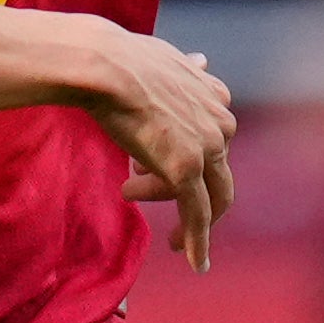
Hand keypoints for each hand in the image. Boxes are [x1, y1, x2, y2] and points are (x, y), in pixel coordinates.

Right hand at [81, 26, 236, 269]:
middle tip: (137, 188)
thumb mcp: (164, 60)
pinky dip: (198, 241)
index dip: (182, 155)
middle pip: (209, 169)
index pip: (210, 139)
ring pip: (201, 193)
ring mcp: (207, 149)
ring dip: (164, 200)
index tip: (152, 165)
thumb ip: (186, 71)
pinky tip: (195, 262)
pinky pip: (198, 215)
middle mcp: (221, 122)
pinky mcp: (187, 172)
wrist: (102, 66)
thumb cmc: (119, 59)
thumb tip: (201, 62)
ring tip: (125, 190)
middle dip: (174, 183)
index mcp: (216, 97)